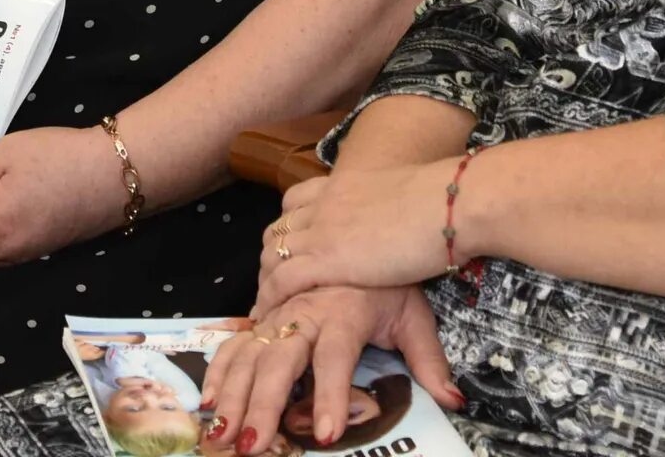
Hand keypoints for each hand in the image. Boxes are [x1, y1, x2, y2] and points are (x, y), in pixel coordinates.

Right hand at [200, 285, 460, 454]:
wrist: (361, 228)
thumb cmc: (387, 280)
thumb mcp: (413, 315)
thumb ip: (429, 361)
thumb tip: (455, 402)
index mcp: (344, 311)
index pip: (334, 357)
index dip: (328, 395)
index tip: (325, 434)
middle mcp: (304, 311)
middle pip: (279, 358)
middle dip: (265, 405)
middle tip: (255, 446)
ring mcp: (279, 312)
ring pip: (250, 353)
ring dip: (234, 394)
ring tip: (224, 434)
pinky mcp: (264, 314)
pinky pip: (236, 342)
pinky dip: (220, 371)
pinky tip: (210, 402)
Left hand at [252, 162, 453, 311]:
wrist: (448, 205)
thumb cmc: (443, 204)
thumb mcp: (403, 197)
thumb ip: (388, 208)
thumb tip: (402, 220)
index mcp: (341, 186)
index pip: (294, 203)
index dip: (287, 229)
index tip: (289, 251)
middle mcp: (323, 204)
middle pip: (277, 231)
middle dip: (270, 259)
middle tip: (274, 286)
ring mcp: (322, 230)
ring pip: (272, 255)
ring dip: (266, 281)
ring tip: (269, 306)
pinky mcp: (327, 258)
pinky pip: (283, 278)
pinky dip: (272, 296)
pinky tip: (271, 314)